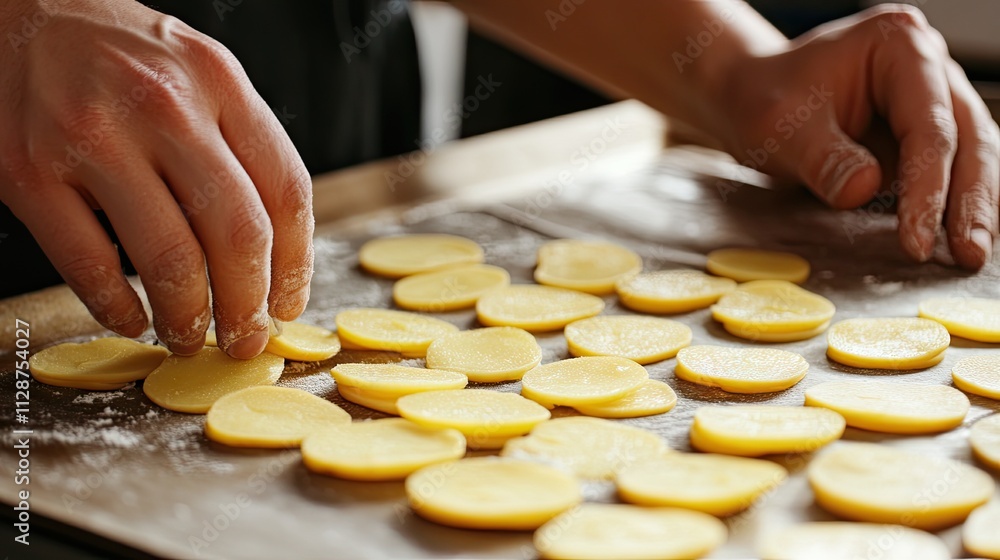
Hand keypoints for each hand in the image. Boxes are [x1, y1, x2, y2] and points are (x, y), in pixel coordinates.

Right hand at [0, 0, 313, 356]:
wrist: (21, 8)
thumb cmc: (123, 52)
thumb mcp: (200, 72)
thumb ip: (240, 145)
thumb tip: (273, 251)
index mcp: (219, 83)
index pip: (286, 191)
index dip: (295, 264)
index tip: (288, 303)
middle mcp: (163, 107)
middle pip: (237, 233)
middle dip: (249, 305)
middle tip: (244, 339)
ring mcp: (91, 138)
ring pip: (170, 258)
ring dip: (188, 316)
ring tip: (188, 337)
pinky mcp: (27, 170)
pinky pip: (88, 263)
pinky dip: (116, 307)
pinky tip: (130, 319)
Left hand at [720, 4, 998, 268]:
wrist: (748, 99)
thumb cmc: (762, 101)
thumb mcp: (780, 128)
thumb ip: (823, 158)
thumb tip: (864, 189)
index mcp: (898, 45)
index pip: (928, 125)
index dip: (927, 186)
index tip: (915, 238)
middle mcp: (928, 67)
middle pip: (967, 138)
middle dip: (969, 201)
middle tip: (966, 254)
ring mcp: (932, 99)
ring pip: (970, 156)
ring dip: (971, 208)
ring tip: (967, 256)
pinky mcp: (923, 133)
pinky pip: (950, 171)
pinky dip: (951, 206)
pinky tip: (951, 244)